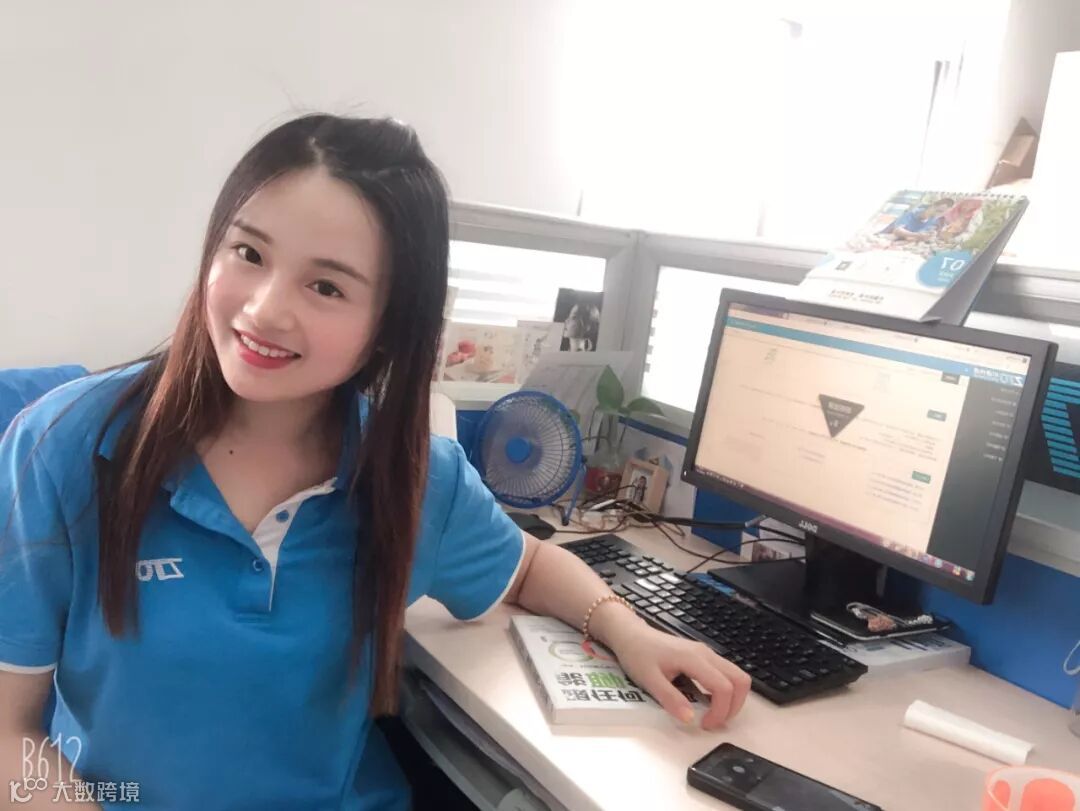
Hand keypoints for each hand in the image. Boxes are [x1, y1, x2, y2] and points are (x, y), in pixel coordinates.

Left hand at [597, 608, 751, 729]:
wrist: (630, 634)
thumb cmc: (637, 654)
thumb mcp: (648, 679)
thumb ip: (670, 699)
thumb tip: (690, 719)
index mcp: (694, 658)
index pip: (723, 687)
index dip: (720, 711)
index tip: (704, 725)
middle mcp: (706, 654)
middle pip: (740, 680)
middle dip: (734, 706)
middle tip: (715, 722)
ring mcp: (706, 653)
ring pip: (736, 676)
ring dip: (732, 699)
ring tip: (713, 714)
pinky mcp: (703, 655)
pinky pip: (726, 673)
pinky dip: (725, 690)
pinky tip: (707, 700)